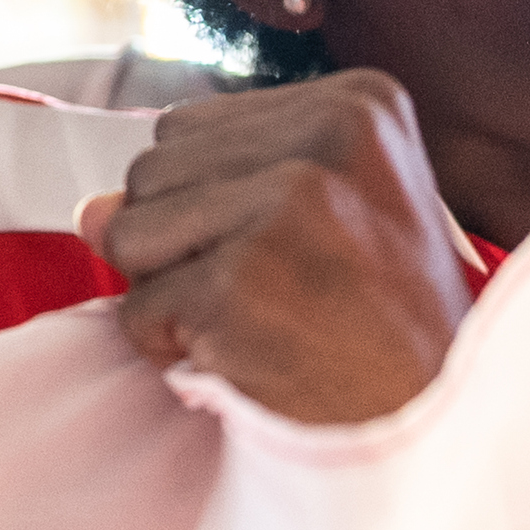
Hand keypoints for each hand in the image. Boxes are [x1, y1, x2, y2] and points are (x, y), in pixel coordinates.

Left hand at [80, 69, 475, 424]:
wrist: (439, 426)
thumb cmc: (386, 325)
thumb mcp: (323, 221)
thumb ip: (210, 189)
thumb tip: (90, 208)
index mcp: (359, 103)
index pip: (187, 127)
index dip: (207, 203)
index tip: (288, 249)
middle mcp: (329, 136)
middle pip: (149, 169)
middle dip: (180, 245)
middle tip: (270, 295)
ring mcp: (287, 206)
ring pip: (127, 231)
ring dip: (170, 295)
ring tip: (256, 323)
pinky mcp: (242, 281)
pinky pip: (136, 308)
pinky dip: (171, 348)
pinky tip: (246, 358)